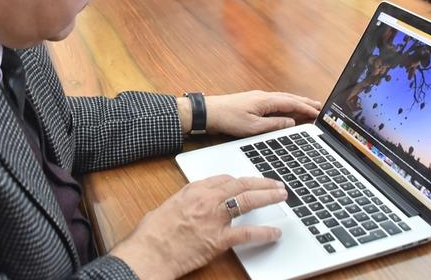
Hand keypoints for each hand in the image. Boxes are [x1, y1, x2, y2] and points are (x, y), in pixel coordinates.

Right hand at [110, 175, 286, 278]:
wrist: (149, 251)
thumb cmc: (152, 233)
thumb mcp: (169, 206)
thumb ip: (186, 202)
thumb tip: (194, 205)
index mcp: (193, 189)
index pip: (223, 179)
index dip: (240, 180)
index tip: (248, 182)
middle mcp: (206, 199)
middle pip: (240, 184)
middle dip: (261, 183)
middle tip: (275, 184)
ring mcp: (214, 218)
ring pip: (247, 200)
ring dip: (267, 196)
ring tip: (280, 196)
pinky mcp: (218, 239)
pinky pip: (247, 233)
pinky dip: (264, 232)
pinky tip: (274, 232)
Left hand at [180, 90, 320, 137]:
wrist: (209, 112)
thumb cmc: (228, 118)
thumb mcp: (254, 127)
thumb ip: (274, 124)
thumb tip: (291, 123)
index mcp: (266, 100)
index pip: (292, 103)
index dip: (306, 108)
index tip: (318, 112)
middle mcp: (264, 96)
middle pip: (289, 98)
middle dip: (305, 102)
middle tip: (319, 106)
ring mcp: (258, 97)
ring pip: (282, 98)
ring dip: (296, 102)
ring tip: (308, 105)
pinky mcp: (252, 101)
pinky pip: (275, 100)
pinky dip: (286, 103)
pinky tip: (286, 107)